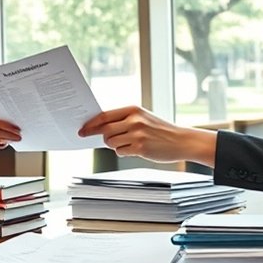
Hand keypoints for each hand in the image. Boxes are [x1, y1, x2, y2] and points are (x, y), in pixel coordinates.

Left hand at [79, 105, 215, 164]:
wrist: (181, 140)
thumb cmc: (159, 130)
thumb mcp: (143, 117)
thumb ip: (123, 120)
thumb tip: (99, 128)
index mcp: (133, 109)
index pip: (104, 116)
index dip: (90, 124)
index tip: (82, 130)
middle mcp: (134, 120)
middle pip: (105, 130)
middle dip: (101, 137)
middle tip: (102, 140)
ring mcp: (137, 134)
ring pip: (111, 142)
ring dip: (114, 145)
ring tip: (127, 143)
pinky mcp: (141, 148)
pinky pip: (120, 152)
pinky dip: (123, 152)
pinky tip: (134, 149)